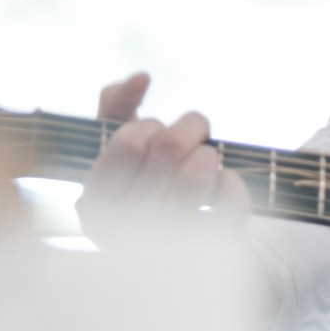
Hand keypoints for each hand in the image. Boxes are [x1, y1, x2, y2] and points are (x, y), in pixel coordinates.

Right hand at [78, 70, 249, 243]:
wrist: (169, 252)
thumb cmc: (138, 185)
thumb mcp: (113, 146)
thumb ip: (115, 105)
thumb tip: (142, 77)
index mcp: (95, 202)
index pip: (128, 143)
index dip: (149, 126)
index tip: (155, 131)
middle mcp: (125, 229)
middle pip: (170, 149)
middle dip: (189, 128)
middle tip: (193, 134)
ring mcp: (166, 246)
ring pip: (197, 175)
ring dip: (208, 152)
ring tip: (206, 157)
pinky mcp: (209, 253)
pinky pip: (231, 205)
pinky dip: (234, 182)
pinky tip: (225, 181)